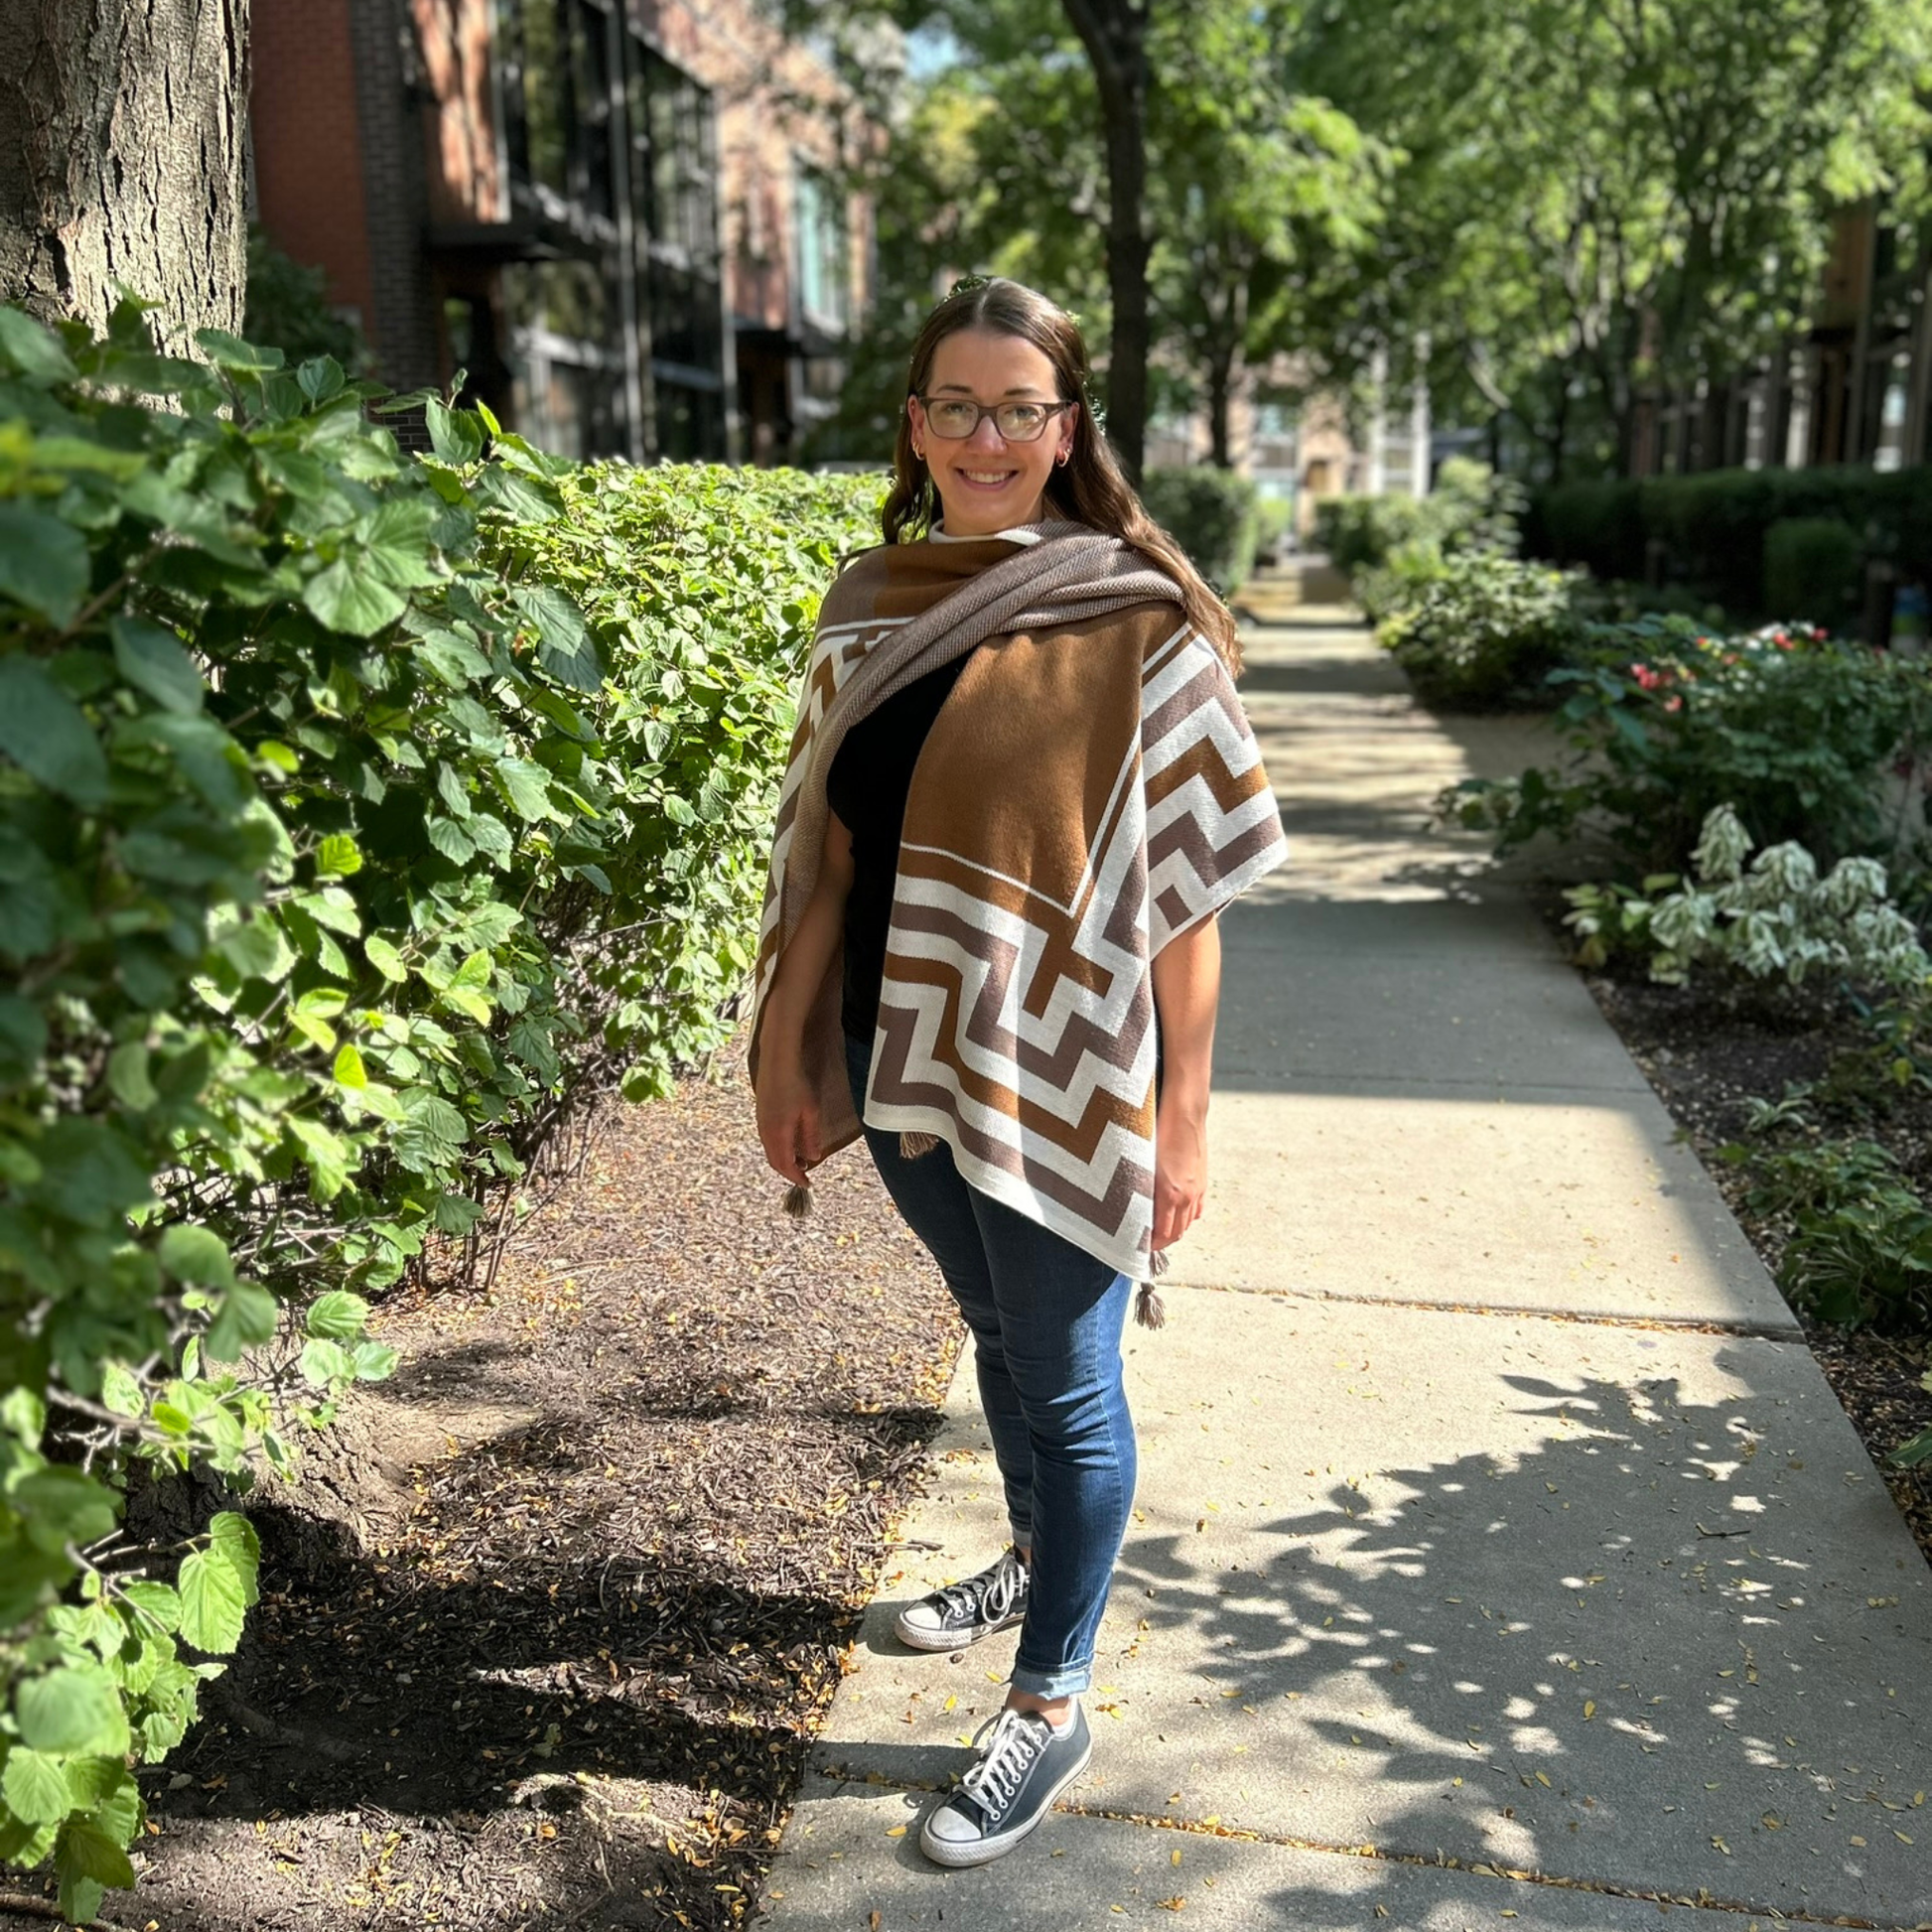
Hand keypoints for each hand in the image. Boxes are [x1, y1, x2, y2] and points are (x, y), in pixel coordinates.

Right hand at [754, 1049, 822, 1186]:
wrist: (777, 1062)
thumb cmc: (797, 1084)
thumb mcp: (811, 1112)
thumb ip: (811, 1137)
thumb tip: (813, 1157)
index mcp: (779, 1134)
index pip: (786, 1165)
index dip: (796, 1177)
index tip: (807, 1184)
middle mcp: (766, 1132)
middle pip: (775, 1162)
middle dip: (788, 1171)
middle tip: (804, 1174)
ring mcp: (761, 1123)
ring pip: (770, 1151)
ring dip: (783, 1160)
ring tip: (799, 1160)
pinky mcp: (760, 1115)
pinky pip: (767, 1140)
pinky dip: (778, 1148)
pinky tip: (789, 1142)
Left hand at [1151, 1104, 1207, 1252]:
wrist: (1185, 1112)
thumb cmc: (1158, 1131)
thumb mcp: (1144, 1163)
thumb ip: (1141, 1188)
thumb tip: (1133, 1208)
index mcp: (1169, 1194)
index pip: (1162, 1234)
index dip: (1150, 1245)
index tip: (1137, 1247)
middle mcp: (1186, 1196)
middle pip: (1176, 1234)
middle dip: (1161, 1242)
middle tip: (1145, 1242)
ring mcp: (1197, 1189)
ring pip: (1187, 1223)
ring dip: (1174, 1231)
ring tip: (1158, 1231)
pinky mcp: (1203, 1181)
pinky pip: (1197, 1210)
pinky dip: (1186, 1217)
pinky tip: (1177, 1214)